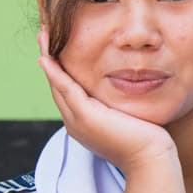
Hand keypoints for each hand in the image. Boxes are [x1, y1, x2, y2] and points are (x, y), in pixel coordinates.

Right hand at [37, 31, 178, 174]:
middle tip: (42, 33)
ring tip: (41, 35)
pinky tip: (46, 58)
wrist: (151, 159)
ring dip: (47, 59)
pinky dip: (55, 73)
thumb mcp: (128, 118)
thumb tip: (126, 94)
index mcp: (84, 122)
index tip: (55, 47)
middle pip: (56, 85)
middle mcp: (75, 122)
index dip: (59, 68)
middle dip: (48, 58)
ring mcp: (78, 121)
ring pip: (56, 85)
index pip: (67, 90)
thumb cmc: (147, 141)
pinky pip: (66, 90)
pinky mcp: (86, 117)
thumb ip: (119, 107)